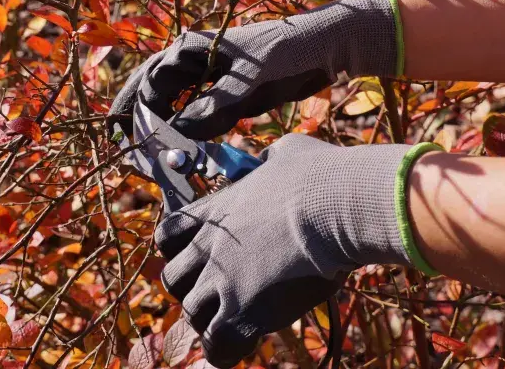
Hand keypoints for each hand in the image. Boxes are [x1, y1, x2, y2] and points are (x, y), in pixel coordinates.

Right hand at [110, 0, 399, 139]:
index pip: (151, 83)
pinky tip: (183, 154)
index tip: (141, 144)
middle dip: (138, 122)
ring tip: (147, 158)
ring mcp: (207, 78)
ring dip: (159, 130)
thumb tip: (177, 133)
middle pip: (152, 93)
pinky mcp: (224, 94)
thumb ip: (216, 104)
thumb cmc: (288, 52)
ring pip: (171, 107)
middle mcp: (193, 61)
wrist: (326, 47)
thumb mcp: (251, 80)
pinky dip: (187, 134)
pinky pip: (195, 116)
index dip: (141, 115)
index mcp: (191, 48)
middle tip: (126, 152)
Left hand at [155, 134, 430, 367]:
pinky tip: (239, 347)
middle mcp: (209, 247)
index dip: (178, 249)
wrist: (336, 207)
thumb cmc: (320, 176)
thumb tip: (275, 158)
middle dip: (191, 288)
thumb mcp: (287, 154)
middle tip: (217, 293)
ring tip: (234, 322)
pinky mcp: (242, 313)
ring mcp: (222, 282)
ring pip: (193, 314)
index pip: (168, 235)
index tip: (197, 256)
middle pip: (173, 279)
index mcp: (215, 210)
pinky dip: (222, 351)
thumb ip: (270, 160)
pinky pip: (216, 345)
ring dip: (210, 319)